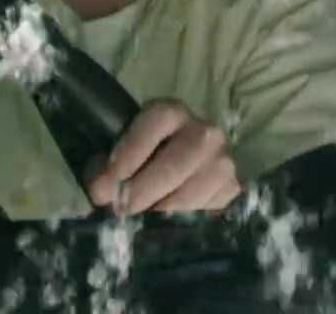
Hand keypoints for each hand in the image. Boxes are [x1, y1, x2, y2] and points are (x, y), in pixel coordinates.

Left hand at [85, 99, 239, 214]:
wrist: (179, 169)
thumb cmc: (142, 158)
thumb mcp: (121, 154)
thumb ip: (107, 169)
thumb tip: (103, 192)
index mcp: (172, 112)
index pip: (159, 120)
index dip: (132, 149)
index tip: (111, 177)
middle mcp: (204, 132)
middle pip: (174, 164)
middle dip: (142, 191)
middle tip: (121, 209)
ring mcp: (222, 162)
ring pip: (190, 194)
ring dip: (159, 212)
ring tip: (140, 220)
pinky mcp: (231, 189)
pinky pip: (206, 211)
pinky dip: (182, 221)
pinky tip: (167, 222)